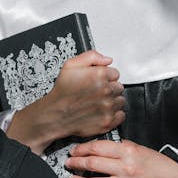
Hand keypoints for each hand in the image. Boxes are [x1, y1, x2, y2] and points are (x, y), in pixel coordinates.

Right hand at [7, 51, 124, 154]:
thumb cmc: (62, 92)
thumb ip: (91, 56)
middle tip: (96, 93)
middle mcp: (106, 90)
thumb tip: (107, 60)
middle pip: (119, 87)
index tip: (98, 82)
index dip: (106, 77)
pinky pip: (121, 115)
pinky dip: (114, 114)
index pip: (115, 73)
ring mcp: (108, 106)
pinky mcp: (109, 120)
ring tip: (98, 102)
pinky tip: (102, 112)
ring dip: (112, 101)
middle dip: (109, 89)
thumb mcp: (70, 65)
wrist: (56, 114)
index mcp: (99, 75)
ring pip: (120, 101)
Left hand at [66, 139, 177, 177]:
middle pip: (92, 164)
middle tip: (68, 162)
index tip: (74, 150)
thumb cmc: (155, 163)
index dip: (82, 149)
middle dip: (75, 163)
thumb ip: (119, 147)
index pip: (97, 148)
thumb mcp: (139, 148)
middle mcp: (126, 167)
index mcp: (128, 151)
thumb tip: (96, 147)